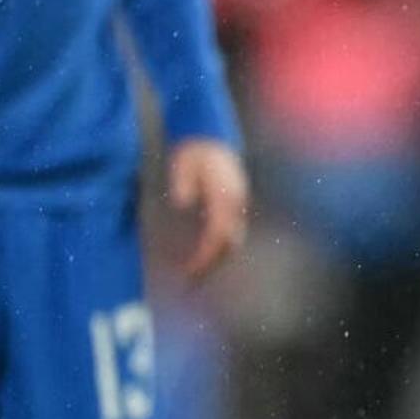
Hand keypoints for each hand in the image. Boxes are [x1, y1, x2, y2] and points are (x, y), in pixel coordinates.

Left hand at [167, 137, 248, 279]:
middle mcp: (236, 203)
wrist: (211, 136)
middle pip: (229, 244)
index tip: (189, 272)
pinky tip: (203, 254)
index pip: (218, 235)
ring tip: (196, 273)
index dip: (204, 257)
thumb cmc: (194, 150)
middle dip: (211, 265)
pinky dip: (219, 248)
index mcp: (224, 196)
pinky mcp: (235, 205)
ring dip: (216, 259)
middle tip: (190, 282)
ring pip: (233, 241)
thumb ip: (184, 181)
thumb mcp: (184, 161)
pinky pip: (230, 233)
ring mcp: (238, 204)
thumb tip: (181, 203)